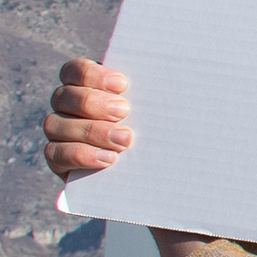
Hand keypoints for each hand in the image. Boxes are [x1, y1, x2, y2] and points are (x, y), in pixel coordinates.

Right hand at [44, 61, 212, 256]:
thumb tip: (203, 69)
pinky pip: (54, 154)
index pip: (74, 70)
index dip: (91, 74)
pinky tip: (107, 160)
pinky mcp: (61, 163)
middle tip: (125, 112)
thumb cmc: (175, 142)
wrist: (169, 188)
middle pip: (63, 95)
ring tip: (125, 141)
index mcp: (93, 88)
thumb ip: (172, 95)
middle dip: (92, 102)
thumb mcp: (175, 117)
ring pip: (55, 124)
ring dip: (90, 130)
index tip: (124, 85)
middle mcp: (71, 110)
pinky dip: (79, 154)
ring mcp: (63, 136)